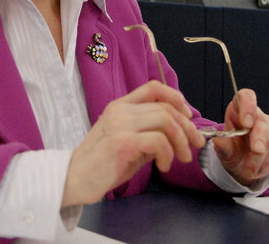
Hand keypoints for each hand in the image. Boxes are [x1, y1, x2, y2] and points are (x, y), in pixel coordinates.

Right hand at [62, 80, 205, 206]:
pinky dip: (168, 154)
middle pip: (166, 107)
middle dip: (187, 127)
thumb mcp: (127, 142)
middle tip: (195, 145)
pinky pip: (159, 141)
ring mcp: (121, 124)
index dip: (176, 98)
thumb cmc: (100, 164)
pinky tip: (164, 166)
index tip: (188, 116)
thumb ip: (147, 134)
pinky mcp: (123, 142)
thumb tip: (176, 135)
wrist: (72, 179)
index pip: (153, 88)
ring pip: (166, 120)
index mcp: (120, 106)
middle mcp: (121, 110)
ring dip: (181, 141)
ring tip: (182, 158)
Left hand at [211, 88, 268, 186]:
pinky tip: (258, 169)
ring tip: (248, 171)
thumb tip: (217, 140)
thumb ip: (223, 145)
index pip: (246, 96)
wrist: (241, 165)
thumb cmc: (231, 151)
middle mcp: (255, 114)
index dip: (248, 106)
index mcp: (237, 109)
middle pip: (262, 120)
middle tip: (255, 151)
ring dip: (261, 156)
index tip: (247, 123)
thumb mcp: (224, 150)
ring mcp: (268, 125)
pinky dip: (268, 161)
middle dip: (260, 138)